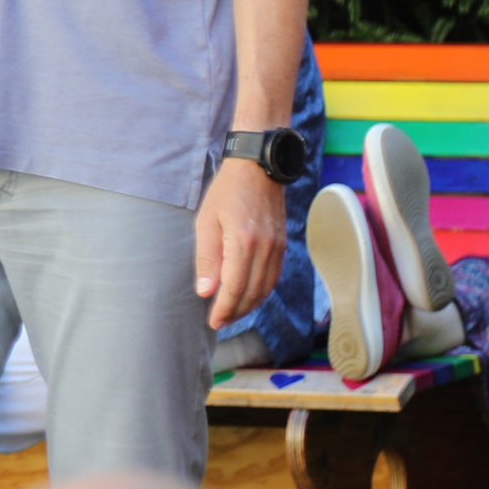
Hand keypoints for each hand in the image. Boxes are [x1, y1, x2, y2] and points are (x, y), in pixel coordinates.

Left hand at [195, 157, 285, 327]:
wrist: (258, 166)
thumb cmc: (226, 191)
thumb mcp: (206, 221)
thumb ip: (206, 258)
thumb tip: (206, 291)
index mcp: (243, 241)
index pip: (234, 287)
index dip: (224, 309)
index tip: (213, 321)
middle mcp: (265, 248)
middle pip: (252, 293)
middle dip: (236, 312)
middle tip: (219, 322)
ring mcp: (277, 246)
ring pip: (266, 288)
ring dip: (249, 305)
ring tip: (232, 313)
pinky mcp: (283, 244)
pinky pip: (274, 276)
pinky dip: (261, 291)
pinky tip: (248, 295)